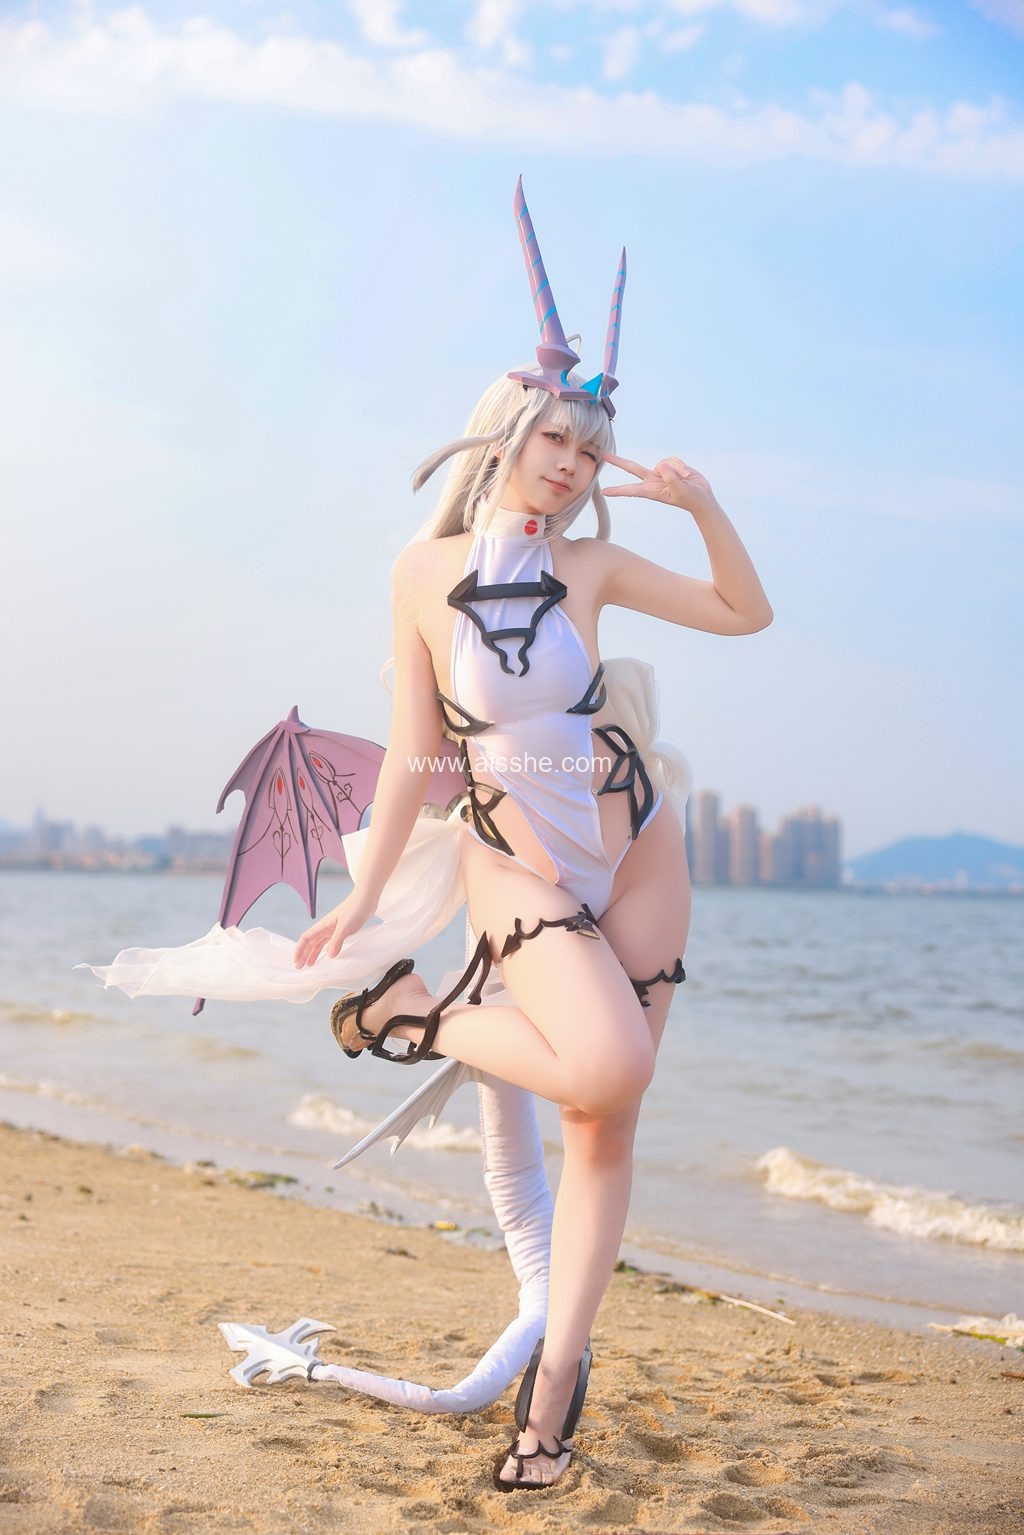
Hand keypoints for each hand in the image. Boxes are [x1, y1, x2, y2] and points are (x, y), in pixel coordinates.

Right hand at [293, 890, 374, 968]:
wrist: (366, 900)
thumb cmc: (355, 910)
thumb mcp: (345, 927)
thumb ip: (337, 941)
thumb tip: (329, 956)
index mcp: (323, 925)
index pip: (306, 938)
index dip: (299, 950)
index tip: (296, 961)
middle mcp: (325, 927)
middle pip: (310, 942)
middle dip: (303, 954)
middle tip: (299, 967)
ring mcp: (333, 929)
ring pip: (319, 943)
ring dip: (313, 953)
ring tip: (309, 965)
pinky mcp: (342, 931)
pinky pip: (329, 943)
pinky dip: (325, 950)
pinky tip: (326, 957)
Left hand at [601, 452, 716, 517]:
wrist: (701, 495)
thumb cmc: (690, 498)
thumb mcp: (681, 490)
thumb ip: (671, 478)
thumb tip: (662, 465)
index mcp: (651, 491)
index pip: (631, 490)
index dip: (618, 490)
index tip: (604, 492)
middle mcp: (652, 480)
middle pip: (632, 468)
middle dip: (618, 462)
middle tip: (604, 455)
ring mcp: (660, 472)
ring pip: (664, 462)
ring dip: (677, 468)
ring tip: (685, 478)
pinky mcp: (669, 465)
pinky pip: (672, 459)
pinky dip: (681, 465)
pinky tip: (686, 474)